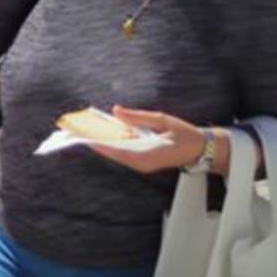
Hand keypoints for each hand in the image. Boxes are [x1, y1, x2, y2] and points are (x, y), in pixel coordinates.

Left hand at [84, 106, 220, 174]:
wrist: (200, 149)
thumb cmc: (185, 134)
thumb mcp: (162, 120)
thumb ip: (137, 117)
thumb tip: (116, 111)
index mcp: (146, 156)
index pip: (115, 150)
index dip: (97, 142)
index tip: (82, 135)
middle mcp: (140, 164)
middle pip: (112, 152)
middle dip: (95, 141)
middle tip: (76, 130)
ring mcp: (140, 165)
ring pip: (115, 153)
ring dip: (101, 142)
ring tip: (84, 130)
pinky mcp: (141, 162)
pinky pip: (122, 152)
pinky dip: (112, 143)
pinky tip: (103, 134)